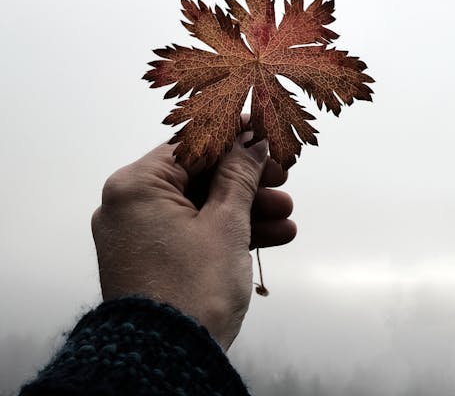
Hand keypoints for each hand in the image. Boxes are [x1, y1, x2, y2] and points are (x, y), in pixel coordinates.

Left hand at [91, 127, 295, 349]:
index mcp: (136, 186)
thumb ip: (239, 175)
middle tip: (281, 176)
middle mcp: (128, 205)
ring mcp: (137, 233)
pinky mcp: (149, 258)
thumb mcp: (226, 224)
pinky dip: (225, 232)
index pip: (191, 144)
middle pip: (197, 176)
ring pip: (198, 206)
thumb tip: (252, 141)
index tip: (263, 130)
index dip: (233, 135)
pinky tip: (271, 235)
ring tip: (286, 214)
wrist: (165, 365)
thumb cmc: (192, 289)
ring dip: (244, 208)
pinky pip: (190, 232)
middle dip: (245, 179)